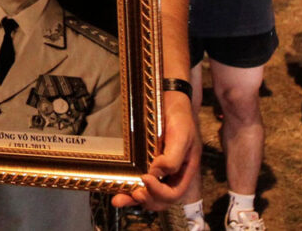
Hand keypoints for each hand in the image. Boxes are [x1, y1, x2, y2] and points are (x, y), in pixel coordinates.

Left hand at [112, 90, 197, 209]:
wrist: (169, 101)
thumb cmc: (179, 118)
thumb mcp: (181, 134)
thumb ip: (173, 156)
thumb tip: (156, 172)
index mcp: (184, 171)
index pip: (174, 192)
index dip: (160, 192)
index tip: (146, 178)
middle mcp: (171, 176)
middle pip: (161, 200)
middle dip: (147, 200)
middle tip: (135, 193)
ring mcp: (157, 172)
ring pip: (148, 195)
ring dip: (133, 199)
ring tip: (118, 200)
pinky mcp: (144, 165)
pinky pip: (137, 183)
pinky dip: (127, 190)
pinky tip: (116, 193)